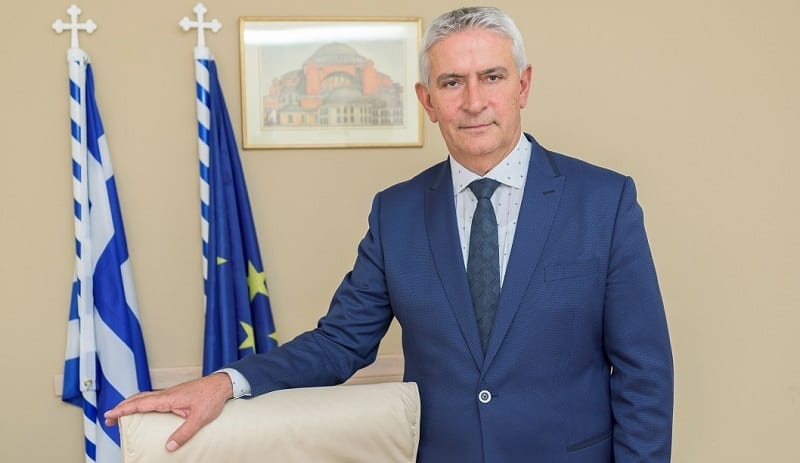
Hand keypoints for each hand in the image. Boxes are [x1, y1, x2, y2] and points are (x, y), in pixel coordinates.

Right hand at [104, 372, 232, 451]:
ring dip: (131, 404)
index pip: (140, 403)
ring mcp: (170, 393)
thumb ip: (184, 433)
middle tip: (109, 419)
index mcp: (168, 398)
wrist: (221, 385)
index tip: (109, 414)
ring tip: (121, 414)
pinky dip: (142, 402)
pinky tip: (143, 409)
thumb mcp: (199, 419)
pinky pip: (153, 397)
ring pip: (144, 396)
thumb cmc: (211, 398)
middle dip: (122, 407)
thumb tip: (169, 447)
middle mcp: (166, 394)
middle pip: (138, 398)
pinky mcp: (175, 395)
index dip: (123, 409)